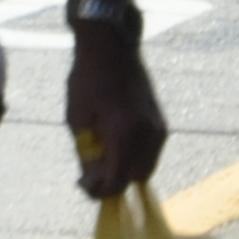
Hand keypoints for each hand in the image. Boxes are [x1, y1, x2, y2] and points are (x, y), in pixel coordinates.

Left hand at [67, 31, 168, 197]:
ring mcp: (158, 127)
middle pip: (135, 178)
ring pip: (146, 167)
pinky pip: (151, 153)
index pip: (117, 181)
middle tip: (90, 171)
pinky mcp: (160, 122)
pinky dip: (134, 157)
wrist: (111, 48)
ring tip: (101, 154)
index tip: (82, 182)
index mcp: (124, 134)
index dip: (98, 191)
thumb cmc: (87, 81)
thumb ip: (88, 156)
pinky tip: (114, 143)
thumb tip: (93, 183)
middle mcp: (147, 134)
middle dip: (113, 181)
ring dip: (125, 169)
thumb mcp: (78, 121)